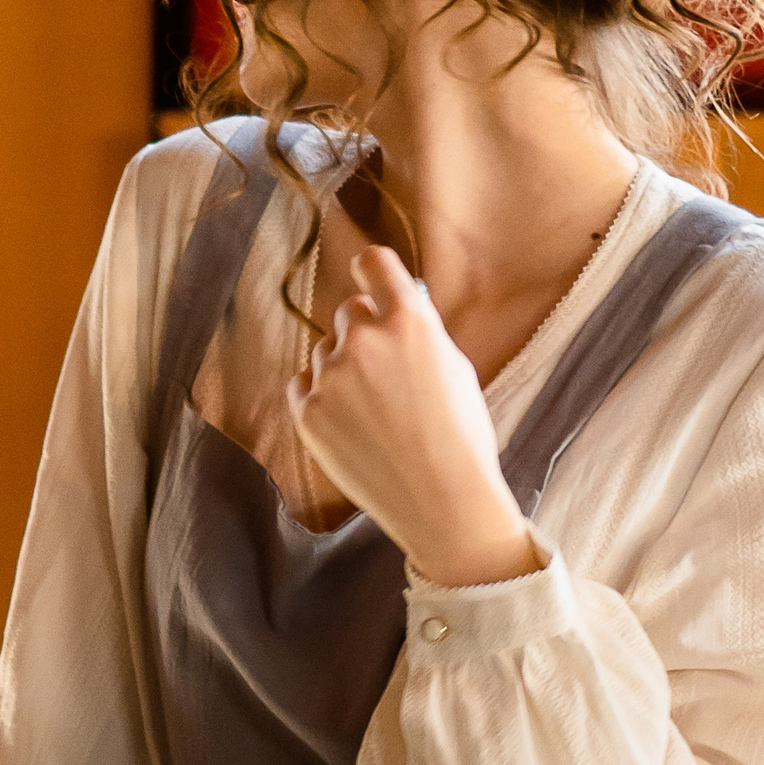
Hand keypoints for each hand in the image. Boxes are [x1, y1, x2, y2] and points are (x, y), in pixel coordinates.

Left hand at [291, 246, 539, 583]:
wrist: (443, 502)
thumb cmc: (459, 437)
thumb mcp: (453, 368)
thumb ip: (417, 332)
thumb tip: (390, 309)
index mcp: (410, 321)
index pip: (373, 263)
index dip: (370, 269)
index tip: (366, 274)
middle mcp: (365, 340)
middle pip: (350, 312)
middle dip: (364, 332)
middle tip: (386, 371)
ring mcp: (331, 377)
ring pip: (325, 351)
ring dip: (343, 368)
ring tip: (375, 411)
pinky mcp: (308, 412)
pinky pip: (304, 384)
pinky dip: (321, 397)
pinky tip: (351, 423)